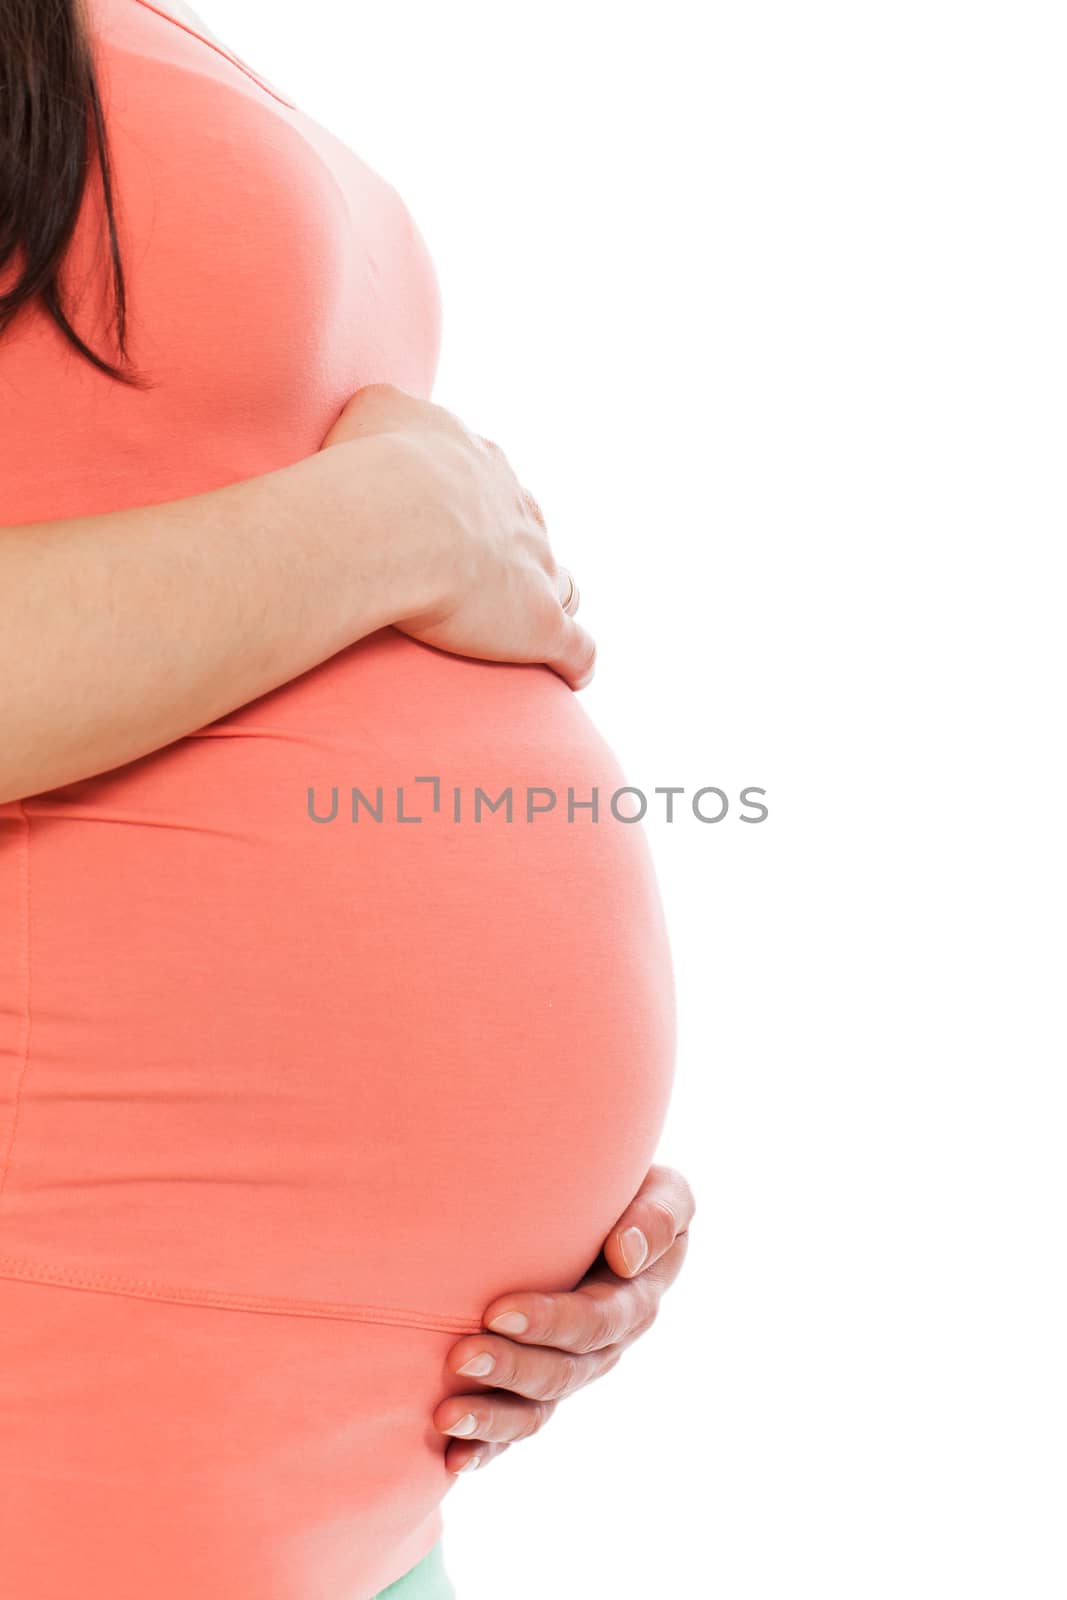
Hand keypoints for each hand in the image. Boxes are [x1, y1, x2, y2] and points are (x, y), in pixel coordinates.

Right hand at [320, 382, 594, 688]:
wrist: (393, 519)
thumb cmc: (371, 467)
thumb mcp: (374, 411)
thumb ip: (387, 412)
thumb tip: (384, 422)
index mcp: (483, 468)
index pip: (494, 486)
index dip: (478, 509)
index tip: (456, 527)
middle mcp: (519, 513)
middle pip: (532, 532)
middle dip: (517, 552)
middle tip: (485, 577)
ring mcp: (537, 567)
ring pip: (562, 586)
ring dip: (552, 601)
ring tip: (531, 624)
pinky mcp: (541, 625)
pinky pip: (577, 650)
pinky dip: (577, 663)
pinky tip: (571, 675)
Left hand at [434, 1164, 695, 1473]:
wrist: (599, 1207)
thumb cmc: (629, 1191)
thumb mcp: (665, 1193)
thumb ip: (658, 1217)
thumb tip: (625, 1258)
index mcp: (636, 1300)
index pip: (596, 1322)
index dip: (550, 1322)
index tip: (496, 1310)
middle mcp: (605, 1346)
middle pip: (562, 1372)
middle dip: (510, 1368)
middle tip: (459, 1356)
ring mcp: (571, 1371)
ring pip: (538, 1410)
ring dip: (492, 1417)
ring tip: (445, 1415)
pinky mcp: (539, 1388)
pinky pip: (517, 1428)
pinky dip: (487, 1447)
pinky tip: (451, 1458)